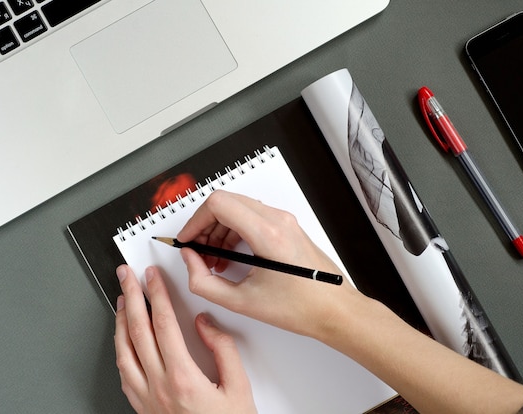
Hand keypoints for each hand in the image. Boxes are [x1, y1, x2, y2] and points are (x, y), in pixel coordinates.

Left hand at [114, 264, 256, 413]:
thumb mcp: (239, 388)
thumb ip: (223, 350)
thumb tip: (205, 323)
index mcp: (183, 378)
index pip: (163, 324)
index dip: (157, 294)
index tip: (152, 276)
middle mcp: (159, 387)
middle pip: (138, 331)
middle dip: (131, 297)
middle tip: (126, 275)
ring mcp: (146, 399)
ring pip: (123, 351)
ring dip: (120, 321)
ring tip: (121, 300)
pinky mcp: (142, 409)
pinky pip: (124, 373)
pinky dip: (120, 349)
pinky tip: (122, 340)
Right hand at [177, 190, 363, 340]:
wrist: (335, 310)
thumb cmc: (302, 308)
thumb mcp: (243, 302)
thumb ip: (205, 282)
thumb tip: (190, 261)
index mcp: (268, 234)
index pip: (218, 204)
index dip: (195, 221)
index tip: (187, 239)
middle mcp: (278, 220)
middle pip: (226, 202)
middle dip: (204, 225)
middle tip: (196, 251)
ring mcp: (284, 221)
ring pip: (237, 208)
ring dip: (218, 229)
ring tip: (213, 259)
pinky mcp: (287, 227)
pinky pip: (252, 217)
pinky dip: (234, 231)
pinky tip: (230, 257)